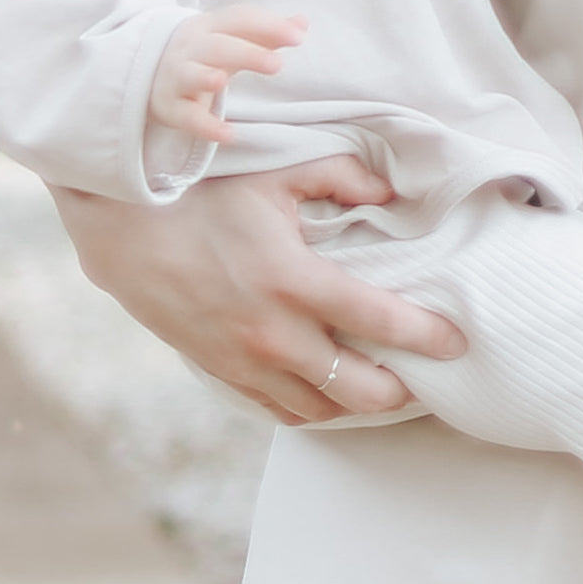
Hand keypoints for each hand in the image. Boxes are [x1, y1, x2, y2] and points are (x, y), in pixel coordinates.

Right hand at [46, 157, 465, 424]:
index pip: (380, 322)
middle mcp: (273, 333)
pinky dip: (312, 408)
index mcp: (294, 281)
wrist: (126, 230)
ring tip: (381, 387)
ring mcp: (245, 360)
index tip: (456, 341)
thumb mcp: (277, 173)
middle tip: (424, 376)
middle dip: (401, 391)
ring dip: (357, 405)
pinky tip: (327, 391)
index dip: (427, 336)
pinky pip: (278, 410)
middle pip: (360, 390)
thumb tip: (389, 192)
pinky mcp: (221, 371)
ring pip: (320, 410)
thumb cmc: (204, 193)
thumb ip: (341, 176)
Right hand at [148, 5, 306, 142]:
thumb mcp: (233, 38)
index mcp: (210, 26)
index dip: (268, 25)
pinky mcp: (170, 107)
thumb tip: (302, 23)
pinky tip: (228, 134)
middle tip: (276, 65)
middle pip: (217, 46)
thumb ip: (268, 32)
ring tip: (222, 81)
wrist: (150, 69)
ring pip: (191, 75)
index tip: (297, 37)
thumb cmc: (205, 52)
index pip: (239, 18)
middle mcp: (191, 47)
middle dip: (246, 53)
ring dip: (205, 77)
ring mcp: (177, 76)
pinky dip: (205, 126)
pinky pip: (186, 117)